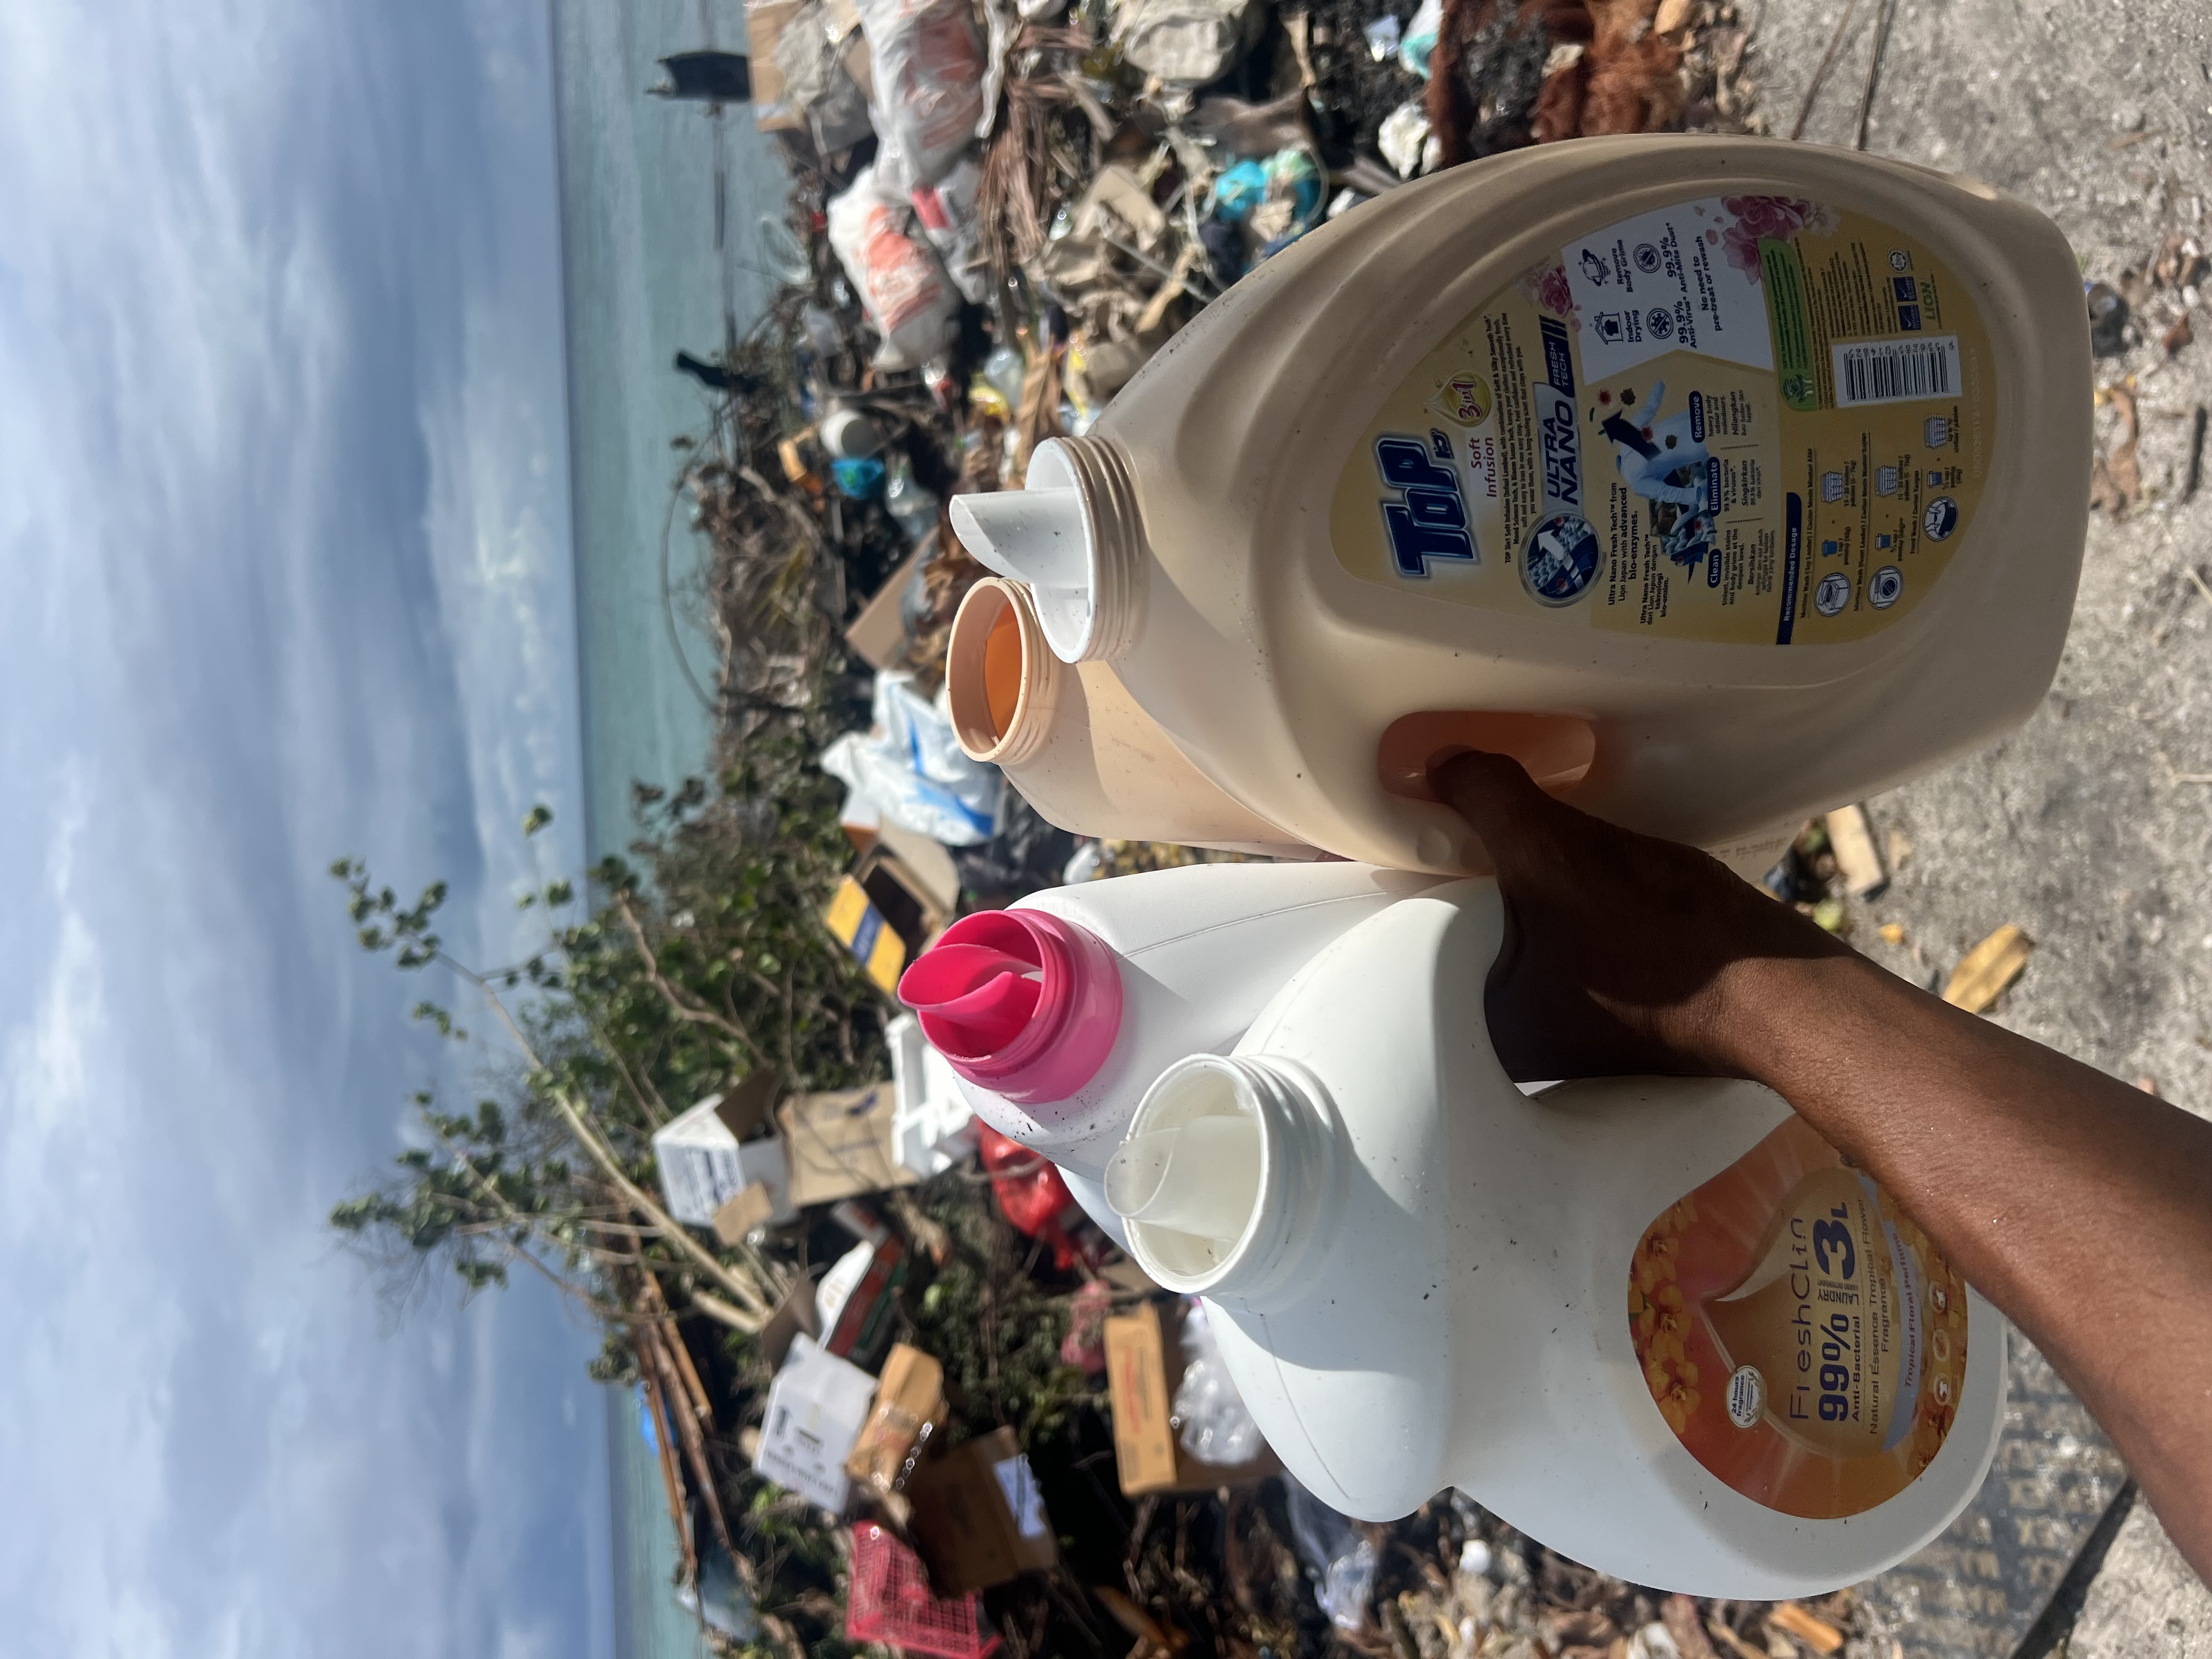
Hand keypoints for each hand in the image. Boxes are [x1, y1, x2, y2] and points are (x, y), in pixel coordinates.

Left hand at [1429, 749, 1848, 1081]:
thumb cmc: (1665, 939)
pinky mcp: (1616, 1007)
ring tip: (1517, 835)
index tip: (1417, 834)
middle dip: (1470, 881)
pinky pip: (1562, 941)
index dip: (1416, 882)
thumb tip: (1442, 763)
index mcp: (1480, 1027)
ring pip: (1516, 935)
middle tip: (1462, 822)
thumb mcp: (1556, 854)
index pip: (1414, 944)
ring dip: (1521, 889)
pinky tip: (1569, 865)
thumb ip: (1490, 801)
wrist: (1782, 988)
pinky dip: (1561, 903)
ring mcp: (1569, 1029)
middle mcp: (1514, 1042)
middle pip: (1463, 937)